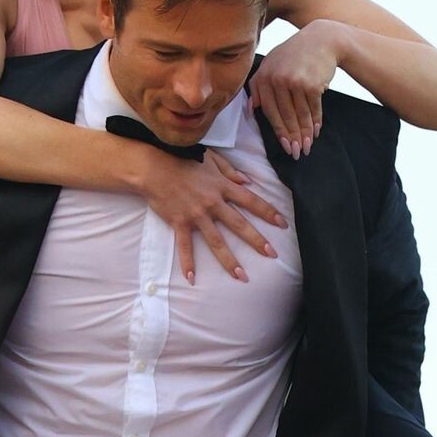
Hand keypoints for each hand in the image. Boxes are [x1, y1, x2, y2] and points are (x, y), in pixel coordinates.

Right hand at [139, 148, 288, 284]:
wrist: (154, 166)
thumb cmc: (182, 158)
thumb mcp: (211, 158)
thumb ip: (230, 171)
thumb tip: (248, 181)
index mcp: (222, 186)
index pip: (251, 201)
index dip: (268, 212)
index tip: (282, 224)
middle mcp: (213, 203)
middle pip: (239, 225)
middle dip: (257, 241)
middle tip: (272, 255)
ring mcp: (196, 215)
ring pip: (217, 241)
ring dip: (230, 261)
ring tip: (241, 277)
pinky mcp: (179, 222)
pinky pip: (185, 246)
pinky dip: (187, 263)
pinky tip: (191, 279)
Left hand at [248, 21, 341, 156]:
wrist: (321, 39)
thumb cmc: (295, 55)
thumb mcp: (272, 63)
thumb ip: (259, 85)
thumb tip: (252, 109)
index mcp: (264, 76)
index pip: (269, 111)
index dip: (278, 131)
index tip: (285, 146)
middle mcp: (277, 79)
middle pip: (285, 116)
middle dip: (292, 137)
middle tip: (297, 152)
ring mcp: (295, 81)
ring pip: (300, 115)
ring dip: (305, 133)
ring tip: (308, 146)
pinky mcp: (312, 84)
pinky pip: (313, 109)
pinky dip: (316, 121)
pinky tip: (317, 131)